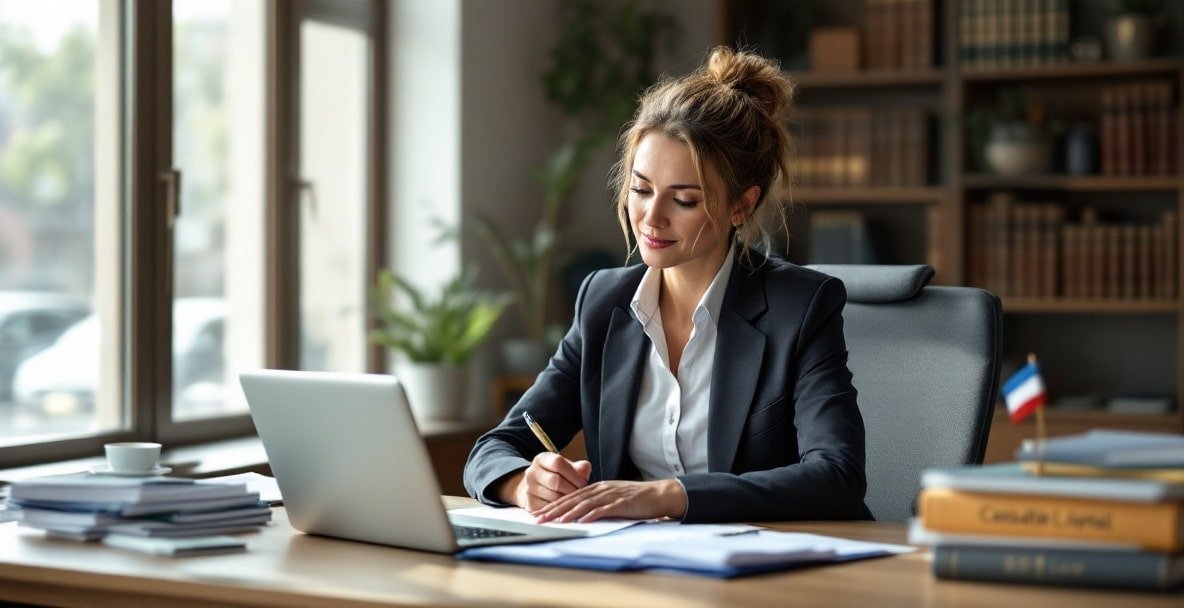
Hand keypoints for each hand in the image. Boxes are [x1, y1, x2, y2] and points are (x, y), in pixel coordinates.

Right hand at [497, 453, 591, 510]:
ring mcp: (529, 488)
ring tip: (575, 501)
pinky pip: (549, 509)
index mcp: (542, 459)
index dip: (573, 474)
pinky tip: (566, 508)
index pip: (558, 463)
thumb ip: (579, 467)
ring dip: (568, 501)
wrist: (537, 488)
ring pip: (553, 497)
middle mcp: (532, 472)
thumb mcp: (568, 467)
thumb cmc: (557, 475)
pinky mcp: (530, 504)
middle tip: (581, 495)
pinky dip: (560, 510)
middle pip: (555, 481)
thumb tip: (584, 472)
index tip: (583, 483)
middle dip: (572, 489)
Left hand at [532, 479, 687, 522]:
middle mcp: (601, 489)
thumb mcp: (613, 497)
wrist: (659, 494)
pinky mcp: (621, 503)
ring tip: (554, 521)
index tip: (538, 513)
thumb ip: (597, 502)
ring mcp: (611, 495)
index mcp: (597, 487)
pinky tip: (581, 521)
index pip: (570, 496)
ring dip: (568, 513)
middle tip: (538, 519)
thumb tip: (580, 514)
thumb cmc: (636, 499)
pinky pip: (603, 509)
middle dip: (553, 509)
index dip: (553, 505)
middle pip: (572, 499)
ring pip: (584, 504)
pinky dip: (591, 515)